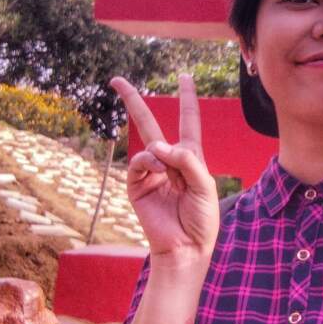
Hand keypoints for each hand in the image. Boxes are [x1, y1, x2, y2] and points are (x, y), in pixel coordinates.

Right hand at [111, 74, 218, 266]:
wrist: (187, 247)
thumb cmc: (202, 218)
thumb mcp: (205, 186)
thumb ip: (187, 161)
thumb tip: (157, 145)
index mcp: (190, 157)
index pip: (188, 121)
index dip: (187, 98)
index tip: (185, 76)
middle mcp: (169, 160)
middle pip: (150, 123)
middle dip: (133, 101)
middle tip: (116, 80)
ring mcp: (151, 172)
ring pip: (147, 144)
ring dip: (160, 154)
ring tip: (170, 175)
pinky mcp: (137, 186)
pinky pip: (139, 163)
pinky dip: (148, 162)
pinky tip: (158, 170)